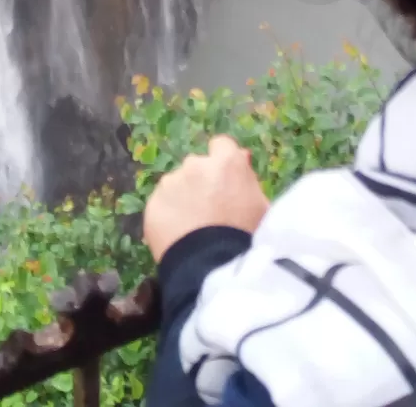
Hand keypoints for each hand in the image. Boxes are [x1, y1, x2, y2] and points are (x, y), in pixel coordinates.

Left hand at [143, 136, 269, 262]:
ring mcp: (170, 184)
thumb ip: (249, 180)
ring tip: (192, 228)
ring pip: (176, 185)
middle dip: (202, 182)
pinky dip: (168, 216)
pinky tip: (178, 237)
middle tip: (210, 211)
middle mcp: (195, 165)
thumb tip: (241, 157)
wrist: (215, 270)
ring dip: (183, 198)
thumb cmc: (248, 239)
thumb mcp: (262, 208)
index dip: (223, 164)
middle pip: (197, 166)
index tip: (225, 181)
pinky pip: (161, 205)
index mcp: (226, 162)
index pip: (221, 146)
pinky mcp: (152, 205)